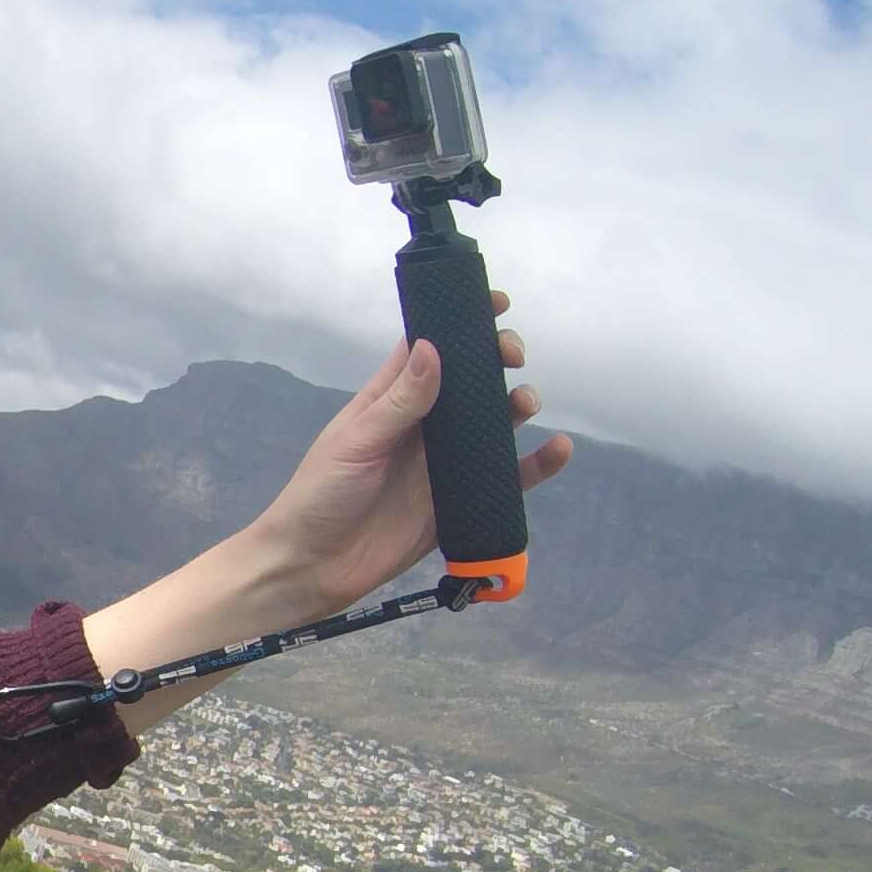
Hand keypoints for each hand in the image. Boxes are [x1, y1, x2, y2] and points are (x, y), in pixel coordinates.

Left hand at [244, 295, 571, 617]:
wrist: (312, 567)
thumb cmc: (320, 496)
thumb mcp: (356, 442)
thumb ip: (399, 402)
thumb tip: (433, 348)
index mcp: (389, 402)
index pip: (429, 349)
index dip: (460, 323)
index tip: (495, 304)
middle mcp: (421, 427)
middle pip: (470, 382)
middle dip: (496, 360)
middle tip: (513, 355)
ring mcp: (441, 465)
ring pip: (492, 427)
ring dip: (516, 407)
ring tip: (526, 402)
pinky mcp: (457, 504)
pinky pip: (504, 481)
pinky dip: (534, 466)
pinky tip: (559, 450)